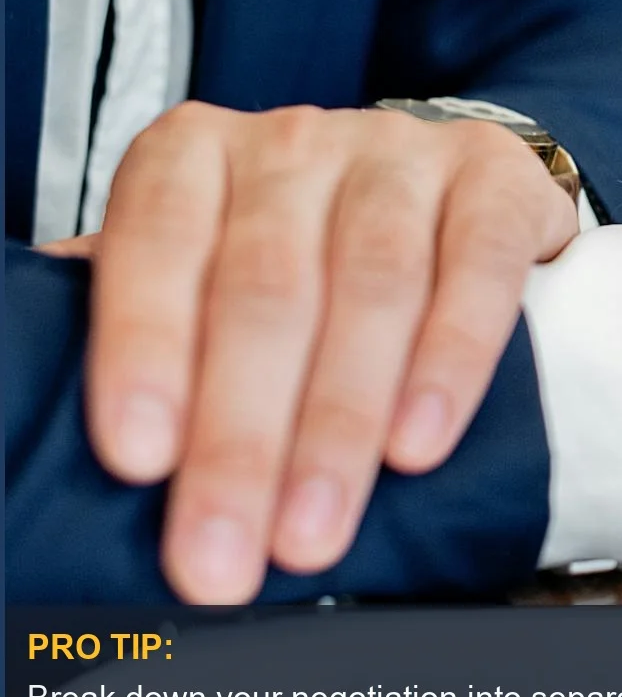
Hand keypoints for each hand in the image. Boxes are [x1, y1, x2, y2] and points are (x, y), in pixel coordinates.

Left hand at [85, 101, 578, 601]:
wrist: (453, 194)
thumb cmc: (307, 255)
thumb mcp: (205, 270)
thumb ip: (145, 321)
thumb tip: (35, 417)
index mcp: (196, 154)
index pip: (157, 240)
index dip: (144, 348)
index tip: (140, 461)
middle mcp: (295, 143)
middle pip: (265, 286)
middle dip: (242, 436)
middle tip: (226, 553)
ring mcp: (403, 155)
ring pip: (373, 283)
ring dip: (340, 422)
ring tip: (315, 529)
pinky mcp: (499, 180)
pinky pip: (479, 268)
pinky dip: (451, 361)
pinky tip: (420, 443)